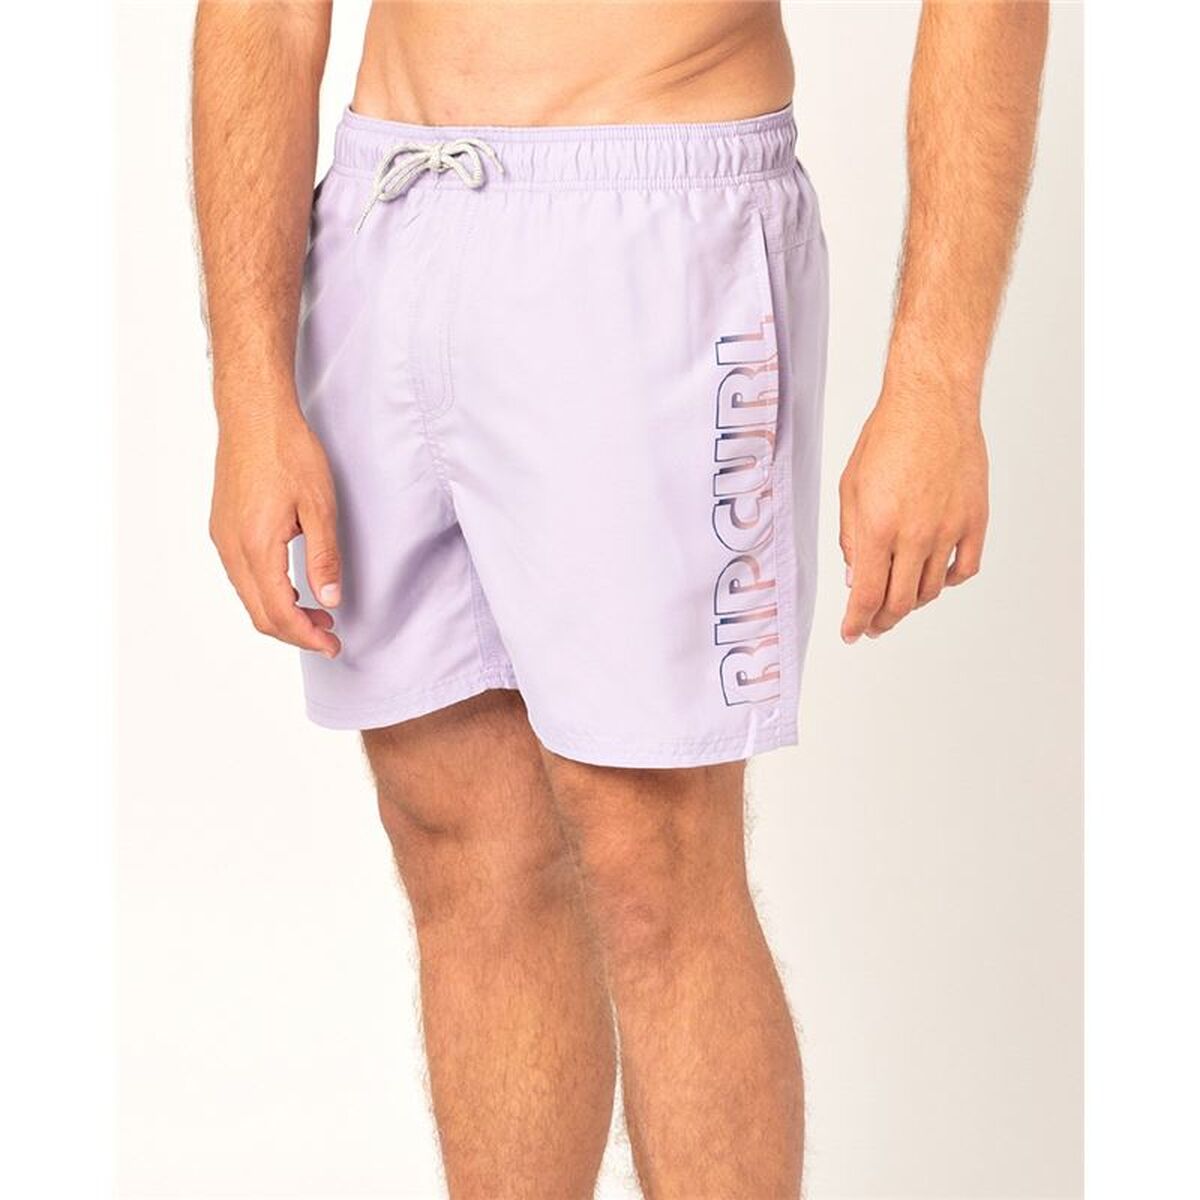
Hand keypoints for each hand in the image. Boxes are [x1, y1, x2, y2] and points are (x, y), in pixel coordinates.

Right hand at [209, 395, 341, 656]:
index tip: (333, 646)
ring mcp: (222, 538)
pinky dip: (268, 593)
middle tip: (330, 638)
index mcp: (256, 546)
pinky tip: (294, 588)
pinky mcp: (222, 528)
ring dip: (282, 613)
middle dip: (295, 633)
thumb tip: (330, 600)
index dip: (306, 637)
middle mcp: (231, 548)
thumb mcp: (319, 506)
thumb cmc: (288, 452)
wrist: (253, 414)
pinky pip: (242, 577)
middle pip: (259, 613)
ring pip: (249, 597)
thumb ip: (324, 557)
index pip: (279, 612)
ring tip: (319, 615)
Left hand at [838, 379, 988, 642]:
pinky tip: (933, 578)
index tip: (851, 633)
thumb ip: (852, 539)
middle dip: (881, 621)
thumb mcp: (850, 489)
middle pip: (900, 602)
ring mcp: (950, 530)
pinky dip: (947, 582)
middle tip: (872, 625)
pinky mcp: (975, 520)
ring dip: (911, 603)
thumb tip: (857, 579)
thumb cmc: (887, 438)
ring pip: (930, 590)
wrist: (932, 405)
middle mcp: (916, 534)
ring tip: (898, 600)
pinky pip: (964, 569)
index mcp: (879, 527)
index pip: (867, 595)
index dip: (856, 622)